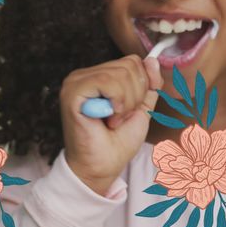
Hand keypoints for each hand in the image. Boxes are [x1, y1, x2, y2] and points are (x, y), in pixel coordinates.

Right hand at [60, 55, 163, 195]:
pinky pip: (107, 82)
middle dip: (135, 96)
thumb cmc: (118, 141)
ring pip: (121, 73)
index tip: (135, 107)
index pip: (132, 61)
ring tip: (114, 119)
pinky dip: (117, 102)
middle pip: (130, 65)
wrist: (102, 166)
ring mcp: (76, 82)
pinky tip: (108, 117)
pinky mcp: (73, 92)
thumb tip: (152, 60)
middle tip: (120, 117)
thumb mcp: (143, 107)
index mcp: (98, 76)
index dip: (144, 83)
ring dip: (127, 103)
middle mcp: (85, 75)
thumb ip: (149, 84)